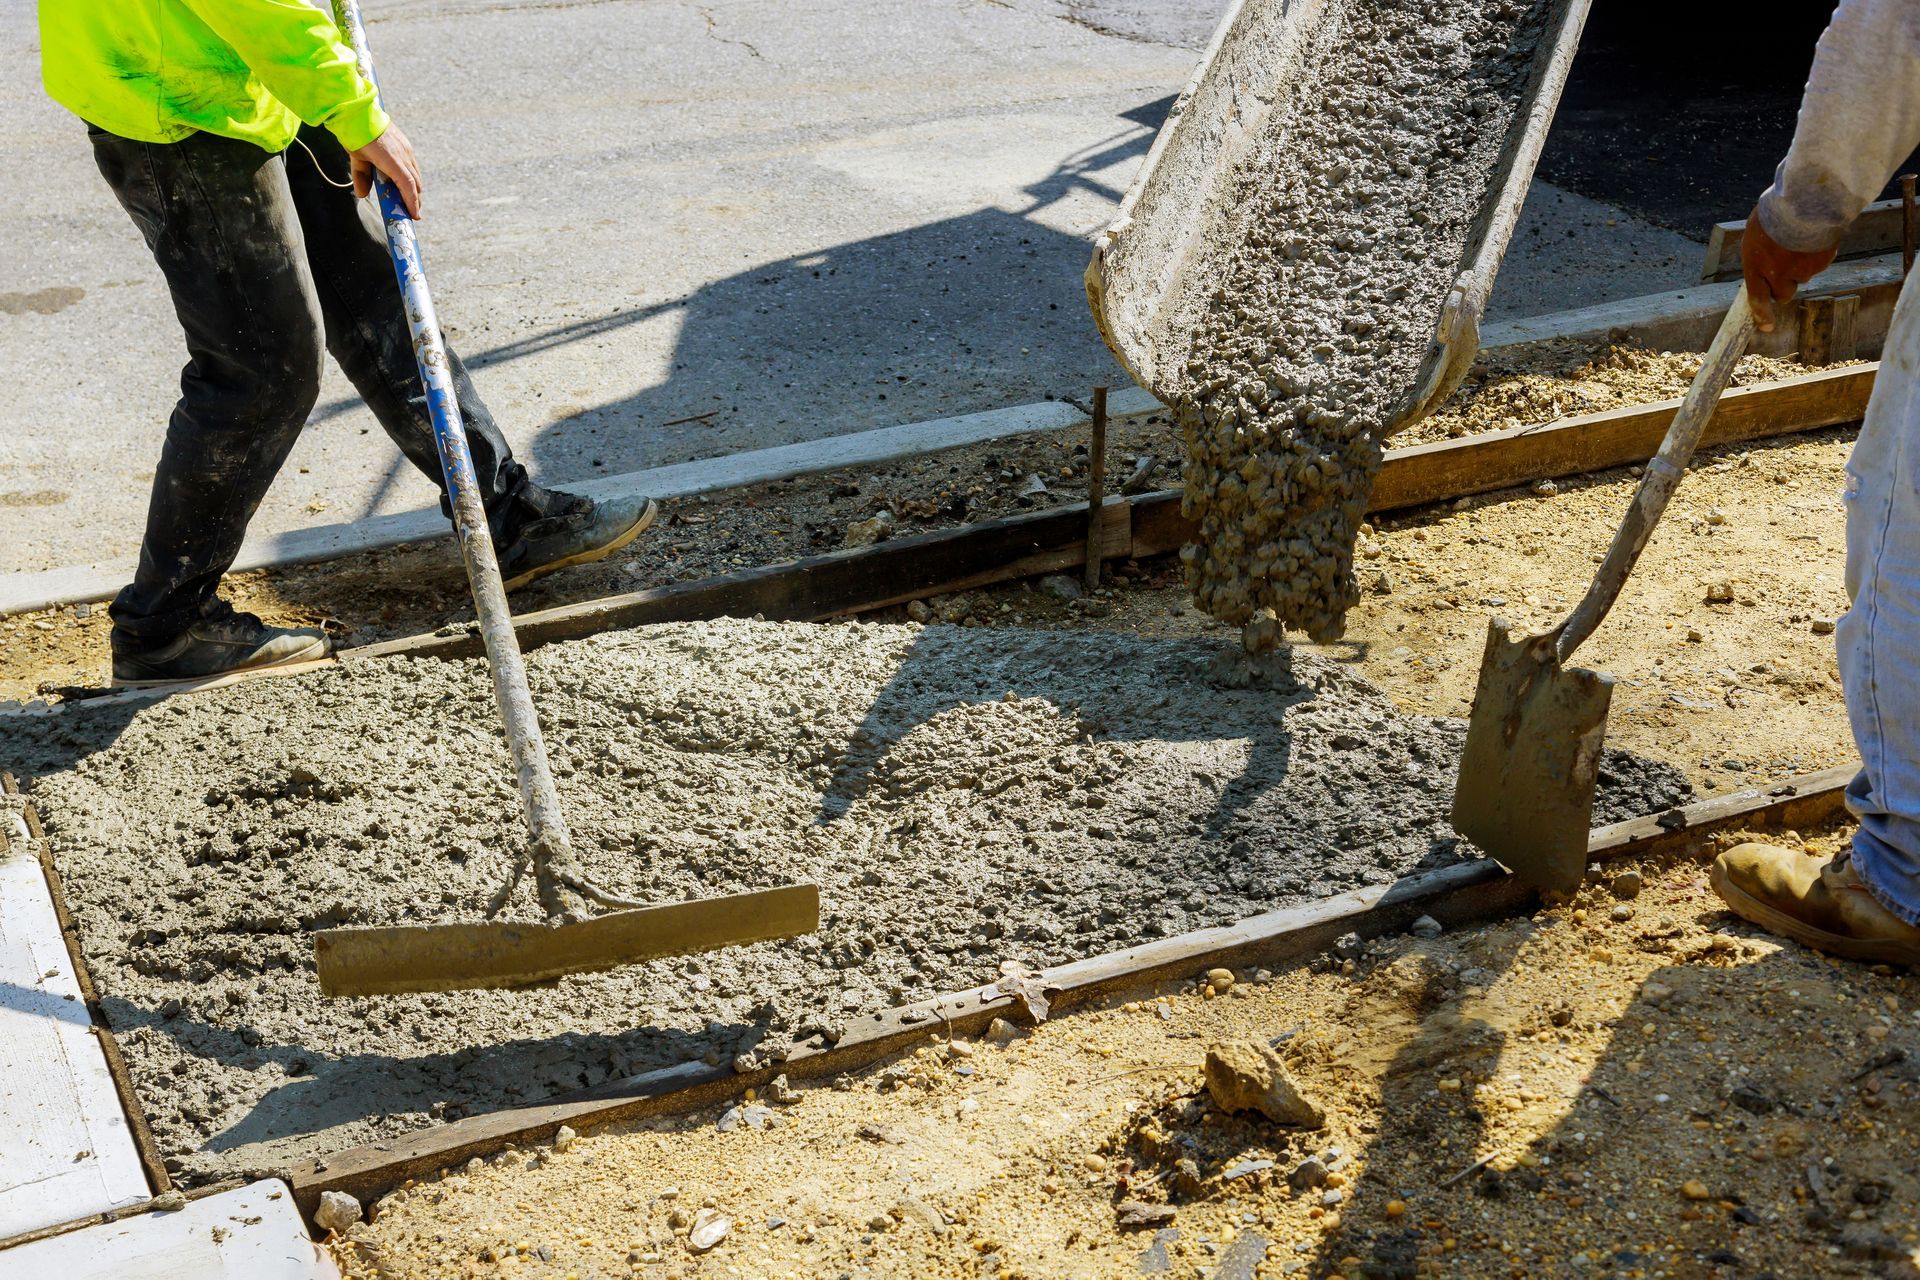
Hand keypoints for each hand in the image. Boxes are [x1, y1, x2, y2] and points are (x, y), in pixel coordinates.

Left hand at [349, 123, 422, 218]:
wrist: (360, 110)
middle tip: (410, 212)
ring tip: (409, 199)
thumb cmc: (356, 135)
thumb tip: (362, 195)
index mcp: (391, 159)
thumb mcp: (357, 157)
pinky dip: (411, 176)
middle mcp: (403, 154)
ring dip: (414, 188)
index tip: (415, 216)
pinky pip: (412, 165)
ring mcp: (406, 149)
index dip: (412, 202)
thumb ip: (361, 177)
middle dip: (415, 199)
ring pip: (416, 174)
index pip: (407, 185)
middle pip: (415, 182)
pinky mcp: (406, 144)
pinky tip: (404, 182)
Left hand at [1741, 204, 1836, 332]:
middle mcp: (1777, 275)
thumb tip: (1763, 257)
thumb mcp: (1756, 231)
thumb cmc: (1775, 213)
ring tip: (1800, 240)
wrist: (1805, 204)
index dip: (1762, 314)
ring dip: (1801, 265)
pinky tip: (1814, 236)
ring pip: (1803, 276)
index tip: (1766, 327)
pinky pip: (1818, 263)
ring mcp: (1801, 271)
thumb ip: (1759, 251)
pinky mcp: (1821, 263)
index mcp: (1756, 266)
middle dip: (1785, 285)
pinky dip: (1816, 253)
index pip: (1757, 298)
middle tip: (1786, 267)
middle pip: (1784, 294)